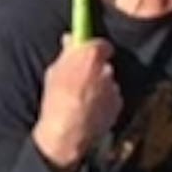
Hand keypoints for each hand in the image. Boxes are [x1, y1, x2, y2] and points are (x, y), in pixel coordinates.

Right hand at [32, 36, 120, 170]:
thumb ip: (67, 54)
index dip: (96, 49)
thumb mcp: (54, 73)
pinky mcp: (118, 104)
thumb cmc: (57, 100)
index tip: (89, 53)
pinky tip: (90, 110)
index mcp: (90, 56)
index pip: (102, 44)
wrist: (67, 132)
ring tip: (83, 99)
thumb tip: (70, 39)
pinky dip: (103, 102)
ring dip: (99, 87)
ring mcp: (113, 87)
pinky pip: (111, 98)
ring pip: (107, 82)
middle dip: (95, 70)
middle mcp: (106, 69)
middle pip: (104, 64)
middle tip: (81, 79)